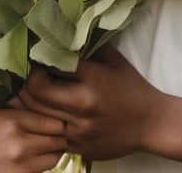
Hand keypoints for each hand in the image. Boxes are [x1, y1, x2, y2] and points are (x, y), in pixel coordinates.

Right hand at [0, 93, 67, 172]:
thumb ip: (8, 94)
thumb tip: (30, 85)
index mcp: (14, 122)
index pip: (54, 122)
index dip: (55, 119)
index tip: (50, 118)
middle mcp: (21, 145)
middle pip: (59, 141)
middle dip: (58, 136)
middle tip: (52, 133)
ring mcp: (21, 168)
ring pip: (55, 159)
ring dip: (52, 152)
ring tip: (44, 146)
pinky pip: (43, 172)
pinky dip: (42, 165)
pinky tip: (33, 159)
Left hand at [18, 45, 160, 160]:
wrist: (151, 124)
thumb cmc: (131, 86)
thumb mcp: (112, 58)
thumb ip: (87, 45)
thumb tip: (61, 33)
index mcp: (92, 79)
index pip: (50, 65)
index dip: (41, 59)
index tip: (42, 57)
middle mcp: (83, 105)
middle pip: (35, 92)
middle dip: (30, 80)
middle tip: (36, 75)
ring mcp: (80, 130)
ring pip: (36, 115)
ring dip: (32, 101)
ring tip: (37, 92)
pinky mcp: (79, 147)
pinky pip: (49, 134)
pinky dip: (44, 123)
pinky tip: (48, 113)